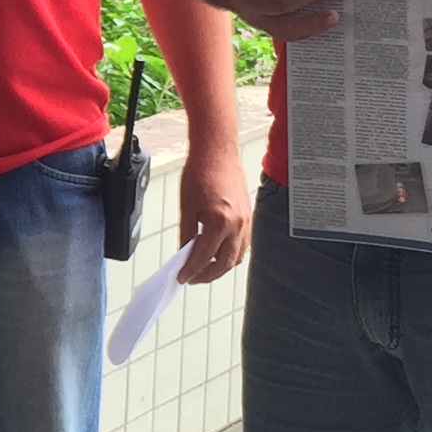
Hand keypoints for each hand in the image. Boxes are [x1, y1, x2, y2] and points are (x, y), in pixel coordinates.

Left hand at [172, 140, 252, 283]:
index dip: (191, 271)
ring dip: (220, 267)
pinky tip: (217, 254)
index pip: (204, 257)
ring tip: (202, 269)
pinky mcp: (249, 218)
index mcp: (219, 222)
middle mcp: (237, 225)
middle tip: (191, 278)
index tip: (182, 278)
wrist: (216, 154)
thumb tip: (184, 254)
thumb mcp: (186, 208)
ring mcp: (246, 223)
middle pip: (224, 264)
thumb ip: (186, 235)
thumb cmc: (200, 173)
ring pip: (236, 257)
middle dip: (206, 275)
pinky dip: (230, 255)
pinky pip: (243, 245)